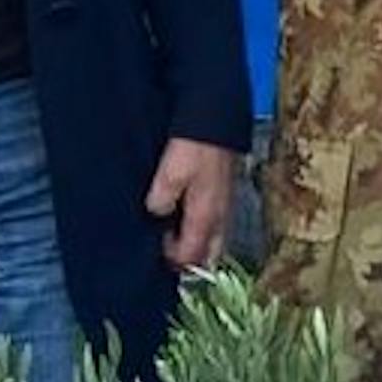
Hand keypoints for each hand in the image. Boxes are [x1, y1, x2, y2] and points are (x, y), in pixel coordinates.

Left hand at [144, 139, 240, 271]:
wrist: (217, 121)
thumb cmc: (194, 147)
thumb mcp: (170, 173)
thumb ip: (162, 199)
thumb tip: (157, 212)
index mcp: (205, 217)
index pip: (191, 257)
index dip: (172, 260)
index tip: (155, 249)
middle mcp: (219, 218)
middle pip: (208, 256)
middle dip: (190, 259)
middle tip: (168, 250)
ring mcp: (225, 207)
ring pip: (215, 241)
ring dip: (198, 244)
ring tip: (175, 234)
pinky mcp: (226, 195)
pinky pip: (217, 225)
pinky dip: (204, 229)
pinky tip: (187, 215)